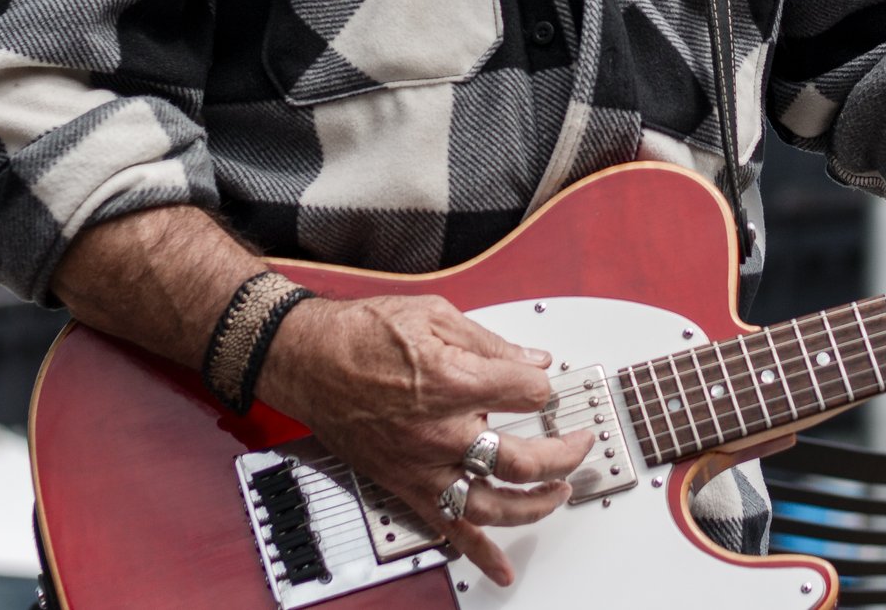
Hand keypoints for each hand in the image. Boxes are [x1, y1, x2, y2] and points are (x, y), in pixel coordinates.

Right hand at [258, 294, 592, 586]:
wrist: (306, 359)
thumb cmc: (360, 334)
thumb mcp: (434, 314)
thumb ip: (490, 343)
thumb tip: (534, 358)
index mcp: (452, 382)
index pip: (528, 392)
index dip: (543, 385)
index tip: (541, 381)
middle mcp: (441, 432)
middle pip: (522, 459)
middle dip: (562, 452)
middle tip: (578, 443)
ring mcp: (423, 466)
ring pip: (493, 504)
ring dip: (535, 505)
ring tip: (558, 494)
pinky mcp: (406, 485)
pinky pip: (447, 529)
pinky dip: (478, 555)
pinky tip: (502, 571)